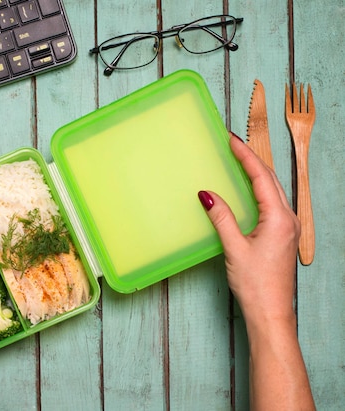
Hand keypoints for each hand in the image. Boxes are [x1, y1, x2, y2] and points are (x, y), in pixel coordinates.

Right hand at [199, 134, 299, 322]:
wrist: (270, 312)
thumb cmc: (256, 284)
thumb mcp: (234, 247)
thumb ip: (221, 218)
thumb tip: (207, 194)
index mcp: (279, 218)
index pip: (261, 178)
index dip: (246, 156)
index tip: (232, 140)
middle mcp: (287, 220)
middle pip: (270, 180)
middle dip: (252, 159)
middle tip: (233, 144)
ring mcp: (286, 228)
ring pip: (272, 191)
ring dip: (256, 173)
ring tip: (239, 160)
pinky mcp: (281, 236)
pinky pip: (271, 204)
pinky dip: (258, 190)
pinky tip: (246, 190)